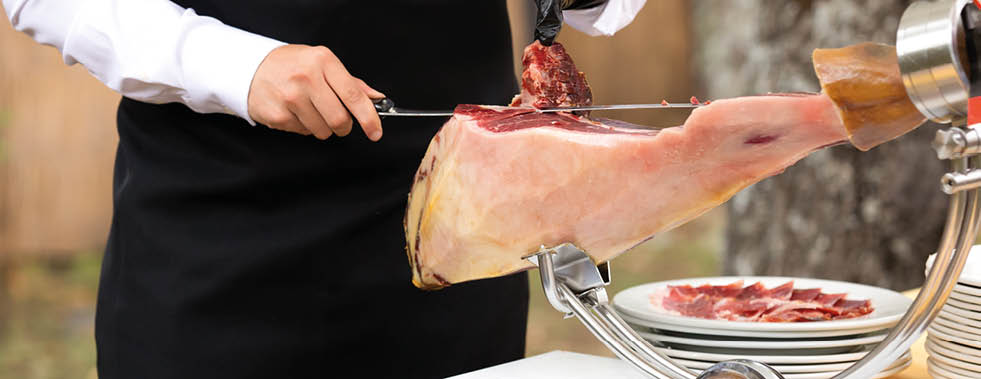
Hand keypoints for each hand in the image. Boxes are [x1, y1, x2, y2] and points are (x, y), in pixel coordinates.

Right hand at [247, 45, 384, 140]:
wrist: (250, 68)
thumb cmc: (291, 65)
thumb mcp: (322, 63)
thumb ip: (351, 82)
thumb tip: (377, 98)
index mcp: (323, 61)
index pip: (353, 95)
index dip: (369, 118)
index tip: (375, 131)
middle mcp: (307, 78)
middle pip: (340, 119)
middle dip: (344, 126)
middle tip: (339, 121)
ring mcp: (291, 97)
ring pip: (323, 131)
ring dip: (323, 127)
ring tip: (310, 110)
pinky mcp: (279, 115)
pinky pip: (304, 133)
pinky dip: (304, 127)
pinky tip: (295, 111)